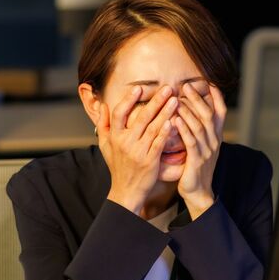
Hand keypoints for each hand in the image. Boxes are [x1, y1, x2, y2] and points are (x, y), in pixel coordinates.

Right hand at [96, 85, 178, 214]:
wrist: (126, 191)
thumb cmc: (117, 167)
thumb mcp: (105, 146)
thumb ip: (103, 125)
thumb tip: (102, 105)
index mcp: (114, 137)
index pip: (119, 113)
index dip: (128, 100)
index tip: (140, 88)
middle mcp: (125, 142)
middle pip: (141, 117)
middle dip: (156, 101)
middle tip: (167, 88)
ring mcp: (138, 151)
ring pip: (153, 127)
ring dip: (165, 112)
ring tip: (175, 100)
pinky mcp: (150, 161)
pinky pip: (159, 143)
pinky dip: (165, 132)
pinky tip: (173, 121)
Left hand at [174, 83, 225, 217]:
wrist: (199, 192)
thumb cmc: (196, 167)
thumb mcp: (202, 146)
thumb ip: (200, 130)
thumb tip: (192, 110)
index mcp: (216, 137)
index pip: (220, 112)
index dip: (216, 96)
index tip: (208, 82)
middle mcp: (214, 141)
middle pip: (208, 115)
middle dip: (197, 99)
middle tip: (185, 86)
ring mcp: (207, 151)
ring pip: (199, 126)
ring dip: (188, 111)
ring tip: (177, 100)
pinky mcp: (197, 160)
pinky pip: (191, 141)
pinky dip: (183, 129)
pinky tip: (175, 120)